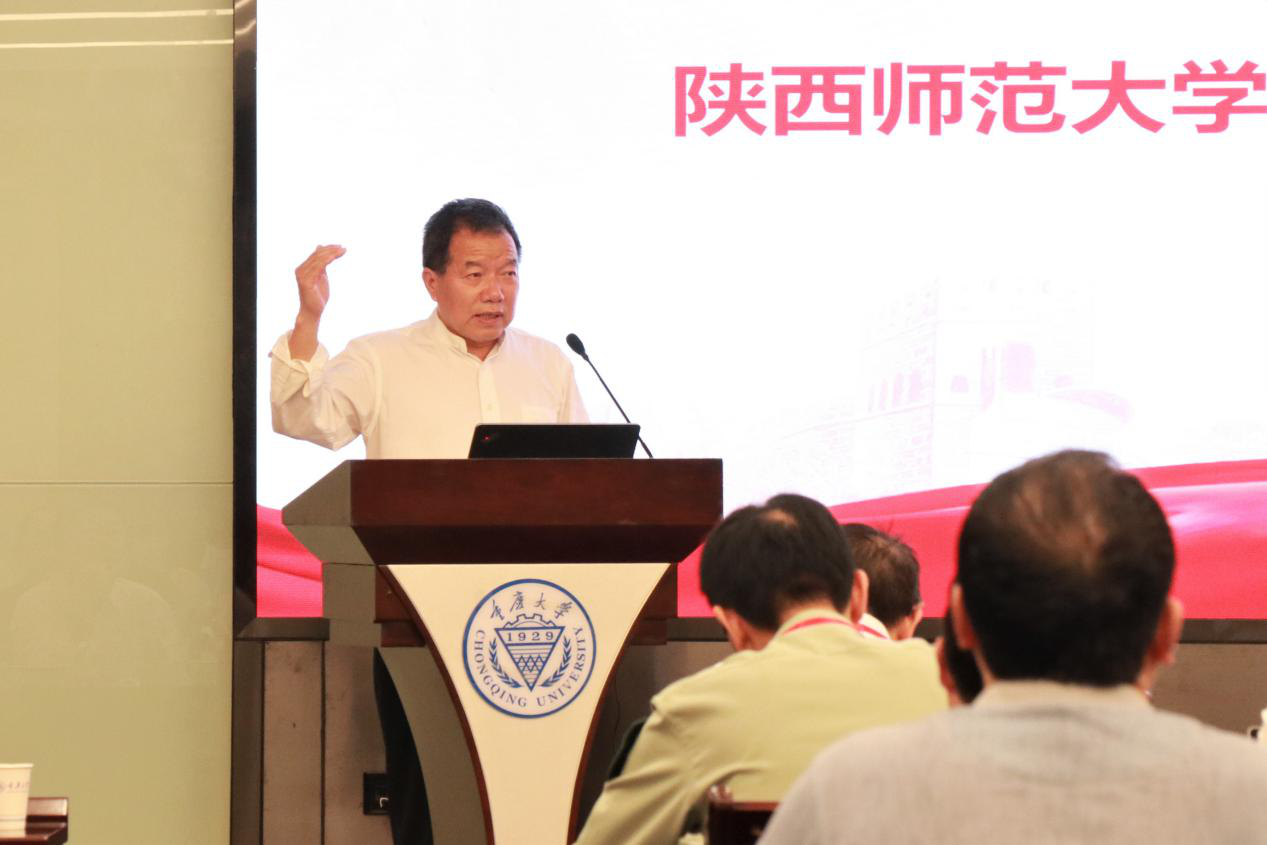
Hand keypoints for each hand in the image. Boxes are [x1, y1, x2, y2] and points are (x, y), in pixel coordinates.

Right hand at [289, 244, 344, 360]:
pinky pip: (317, 267)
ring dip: (331, 254)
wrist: (313, 312)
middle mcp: (300, 270)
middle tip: (343, 248)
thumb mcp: (321, 276)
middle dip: (331, 250)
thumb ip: (321, 264)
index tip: (341, 246)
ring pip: (318, 259)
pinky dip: (326, 260)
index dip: (328, 249)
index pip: (316, 254)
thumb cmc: (317, 296)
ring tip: (342, 251)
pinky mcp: (306, 281)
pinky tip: (334, 257)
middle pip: (317, 255)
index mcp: (303, 268)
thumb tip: (320, 248)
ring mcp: (302, 275)